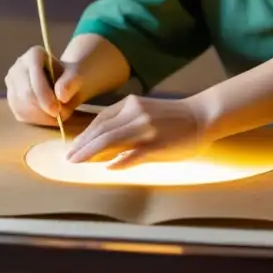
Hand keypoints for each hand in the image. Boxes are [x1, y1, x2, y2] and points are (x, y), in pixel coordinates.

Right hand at [5, 46, 82, 126]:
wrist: (64, 83)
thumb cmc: (71, 78)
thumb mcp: (77, 77)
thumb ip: (71, 82)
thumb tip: (61, 95)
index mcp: (34, 55)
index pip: (34, 78)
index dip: (45, 97)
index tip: (58, 110)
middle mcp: (18, 66)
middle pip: (26, 94)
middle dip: (43, 110)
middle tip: (60, 118)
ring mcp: (11, 82)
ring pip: (21, 105)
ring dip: (40, 117)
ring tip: (57, 117)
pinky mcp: (11, 97)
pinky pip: (20, 113)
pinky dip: (35, 120)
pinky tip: (48, 118)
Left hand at [66, 95, 210, 169]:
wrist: (203, 115)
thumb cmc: (176, 117)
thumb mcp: (148, 111)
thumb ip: (127, 123)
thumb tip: (105, 146)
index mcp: (132, 104)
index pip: (100, 120)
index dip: (85, 134)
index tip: (74, 146)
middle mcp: (136, 113)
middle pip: (101, 131)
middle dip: (82, 145)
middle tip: (69, 157)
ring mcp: (146, 129)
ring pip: (110, 141)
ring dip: (90, 153)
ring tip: (78, 162)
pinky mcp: (156, 144)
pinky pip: (132, 155)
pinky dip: (118, 162)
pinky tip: (107, 168)